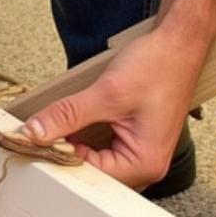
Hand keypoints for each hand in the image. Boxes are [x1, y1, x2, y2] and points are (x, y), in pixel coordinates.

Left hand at [22, 28, 206, 190]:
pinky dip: (83, 135)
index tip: (37, 141)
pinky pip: (101, 145)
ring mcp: (140, 150)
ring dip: (73, 143)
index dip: (60, 157)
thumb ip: (67, 115)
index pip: (91, 175)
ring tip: (57, 125)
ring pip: (94, 158)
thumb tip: (36, 132)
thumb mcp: (107, 93)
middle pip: (93, 171)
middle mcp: (146, 163)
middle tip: (42, 134)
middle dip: (66, 152)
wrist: (180, 41)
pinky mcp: (133, 136)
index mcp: (145, 162)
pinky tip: (72, 123)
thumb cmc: (161, 65)